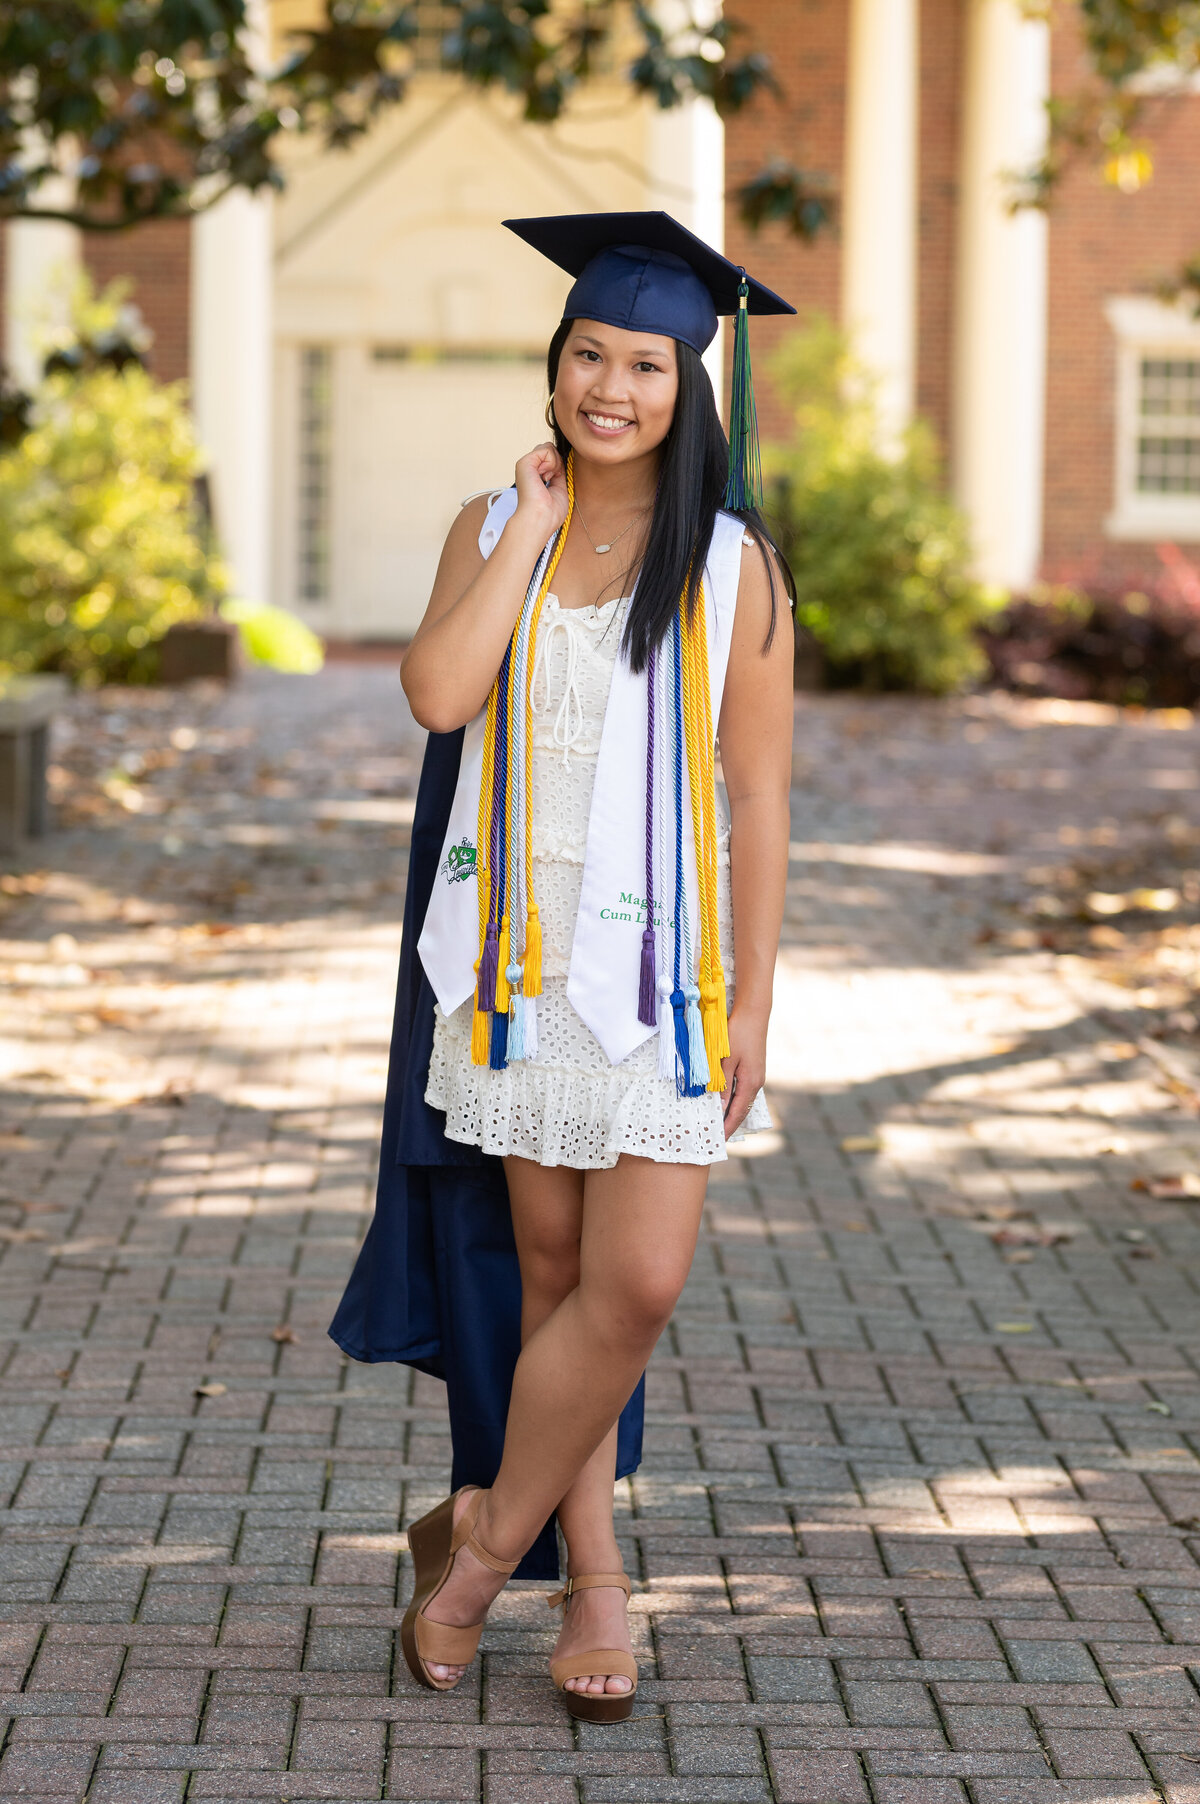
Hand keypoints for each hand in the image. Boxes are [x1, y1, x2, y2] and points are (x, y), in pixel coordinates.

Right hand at [514, 442, 568, 539]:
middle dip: (557, 463)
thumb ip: (558, 473)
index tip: (555, 481)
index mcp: (535, 475)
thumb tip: (561, 459)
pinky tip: (546, 476)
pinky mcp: (525, 462)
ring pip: (548, 447)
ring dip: (555, 463)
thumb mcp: (559, 488)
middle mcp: (529, 469)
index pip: (550, 458)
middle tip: (551, 479)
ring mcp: (526, 464)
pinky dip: (552, 462)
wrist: (540, 519)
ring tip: (548, 479)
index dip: (559, 466)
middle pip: (549, 450)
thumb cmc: (550, 513)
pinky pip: (547, 449)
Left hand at [720, 1005, 766, 1138]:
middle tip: (715, 1137)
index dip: (727, 1128)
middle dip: (729, 1124)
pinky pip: (742, 1091)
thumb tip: (719, 1107)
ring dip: (731, 1112)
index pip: (737, 1113)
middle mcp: (756, 1083)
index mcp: (750, 1083)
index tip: (718, 1141)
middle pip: (741, 1110)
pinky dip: (733, 1100)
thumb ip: (722, 1084)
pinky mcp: (753, 1069)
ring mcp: (756, 1076)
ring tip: (718, 1123)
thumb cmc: (737, 1034)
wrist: (753, 1013)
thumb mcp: (726, 1060)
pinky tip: (724, 1102)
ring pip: (742, 1100)